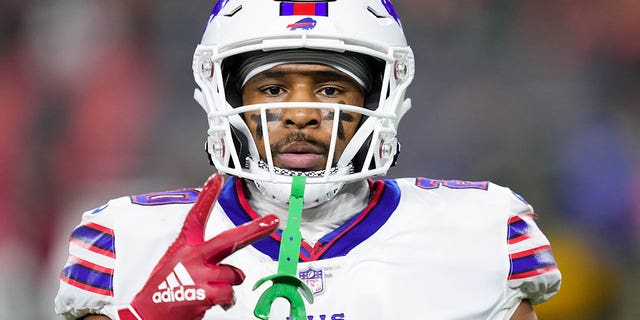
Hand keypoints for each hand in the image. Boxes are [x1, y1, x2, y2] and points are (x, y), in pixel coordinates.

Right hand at [118, 174, 278, 319]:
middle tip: (272, 222)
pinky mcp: (204, 292)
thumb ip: (203, 260)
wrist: (146, 315)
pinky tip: (208, 301)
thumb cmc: (163, 291)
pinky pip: (229, 293)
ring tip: (207, 290)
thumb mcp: (176, 264)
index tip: (216, 178)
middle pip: (230, 240)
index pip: (196, 216)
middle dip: (254, 230)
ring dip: (227, 285)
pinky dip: (225, 300)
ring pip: (234, 274)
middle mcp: (192, 256)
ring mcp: (199, 273)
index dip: (207, 196)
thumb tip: (231, 269)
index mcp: (184, 246)